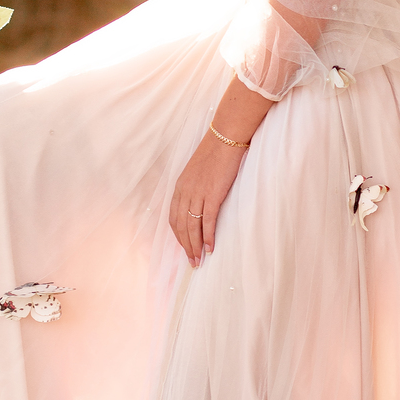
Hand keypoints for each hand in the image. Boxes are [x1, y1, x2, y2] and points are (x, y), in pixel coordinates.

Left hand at [170, 131, 246, 267]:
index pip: (173, 217)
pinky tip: (210, 247)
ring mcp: (198, 193)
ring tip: (199, 260)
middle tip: (192, 262)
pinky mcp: (213, 194)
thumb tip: (199, 203)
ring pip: (192, 227)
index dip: (178, 236)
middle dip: (185, 246)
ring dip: (195, 246)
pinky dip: (207, 236)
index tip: (184, 247)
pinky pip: (208, 221)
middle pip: (181, 226)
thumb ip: (194, 187)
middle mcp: (185, 191)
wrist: (225, 137)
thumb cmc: (215, 152)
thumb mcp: (197, 171)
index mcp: (180, 186)